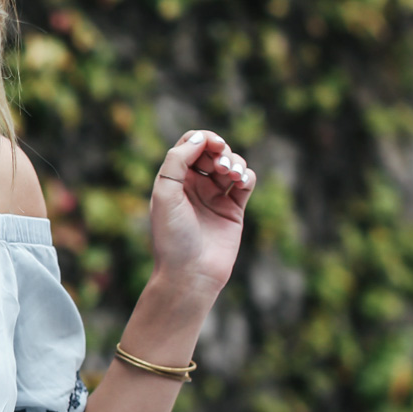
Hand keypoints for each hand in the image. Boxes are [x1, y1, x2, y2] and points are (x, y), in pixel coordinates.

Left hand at [148, 129, 254, 296]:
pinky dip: (247, 175)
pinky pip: (246, 182)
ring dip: (235, 161)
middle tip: (219, 166)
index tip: (212, 145)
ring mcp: (215, 197)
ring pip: (231, 164)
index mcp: (174, 180)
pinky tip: (241, 182)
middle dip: (220, 151)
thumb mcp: (165, 194)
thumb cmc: (172, 237)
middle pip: (212, 151)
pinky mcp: (234, 210)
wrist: (190, 274)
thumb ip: (177, 161)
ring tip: (231, 175)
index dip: (202, 139)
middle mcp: (194, 186)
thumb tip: (199, 138)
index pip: (189, 145)